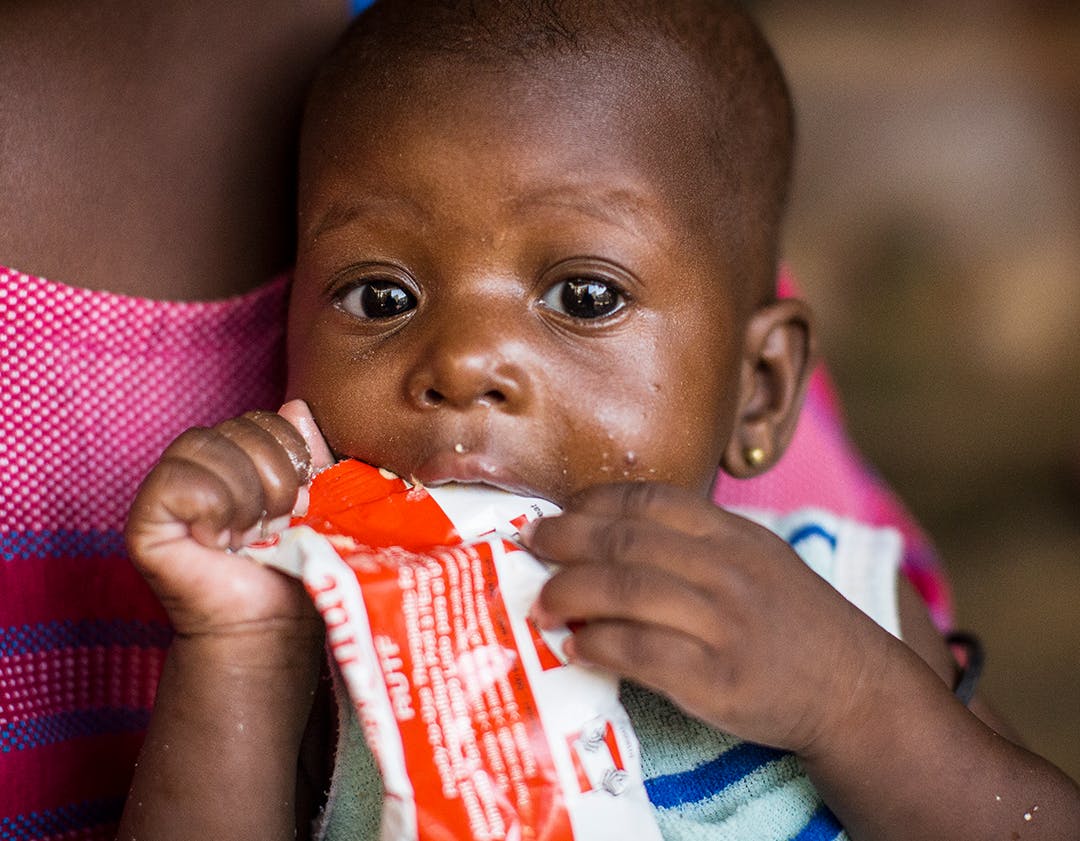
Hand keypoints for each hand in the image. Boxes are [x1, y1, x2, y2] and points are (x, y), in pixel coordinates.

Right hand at [125, 399, 334, 638]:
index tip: (301, 501)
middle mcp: (197, 465)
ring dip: (246, 497)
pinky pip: (177, 482)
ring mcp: (165, 489)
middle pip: (238, 427)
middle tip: (276, 524)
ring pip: (208, 446)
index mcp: (237, 456)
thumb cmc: (295, 568)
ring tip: (250, 535)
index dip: (291, 454)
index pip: (264, 419)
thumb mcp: (319, 502)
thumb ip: (311, 455)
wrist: (270, 626)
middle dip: (274, 477)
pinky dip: (212, 510)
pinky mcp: (144, 521)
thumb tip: (298, 408)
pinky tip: (218, 541)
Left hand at [522, 482, 893, 754]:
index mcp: (732, 534)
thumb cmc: (793, 620)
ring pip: (627, 591)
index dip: (592, 503)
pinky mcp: (717, 680)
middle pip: (626, 542)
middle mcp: (726, 570)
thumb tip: (610, 537)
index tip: (558, 512)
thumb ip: (694, 541)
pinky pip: (642, 653)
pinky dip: (599, 646)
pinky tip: (576, 648)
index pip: (648, 500)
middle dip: (565, 540)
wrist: (853, 688)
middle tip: (530, 546)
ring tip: (540, 604)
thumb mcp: (756, 557)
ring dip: (569, 593)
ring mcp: (723, 625)